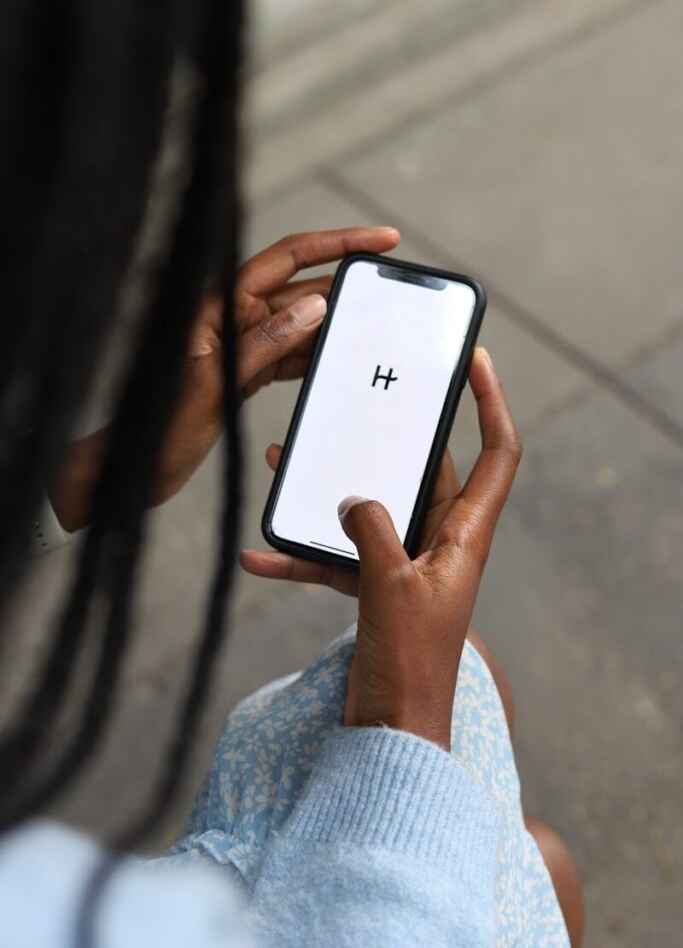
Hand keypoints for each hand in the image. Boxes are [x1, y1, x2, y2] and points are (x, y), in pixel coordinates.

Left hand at [51, 226, 399, 530]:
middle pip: (300, 288)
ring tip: (373, 327)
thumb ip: (264, 342)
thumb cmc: (161, 425)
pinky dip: (316, 355)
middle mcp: (232, 318)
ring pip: (300, 323)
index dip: (336, 243)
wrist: (138, 467)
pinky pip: (290, 354)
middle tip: (388, 292)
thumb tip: (315, 306)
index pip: (287, 258)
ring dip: (335, 324)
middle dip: (344, 286)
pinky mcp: (245, 372)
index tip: (379, 240)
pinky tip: (340, 359)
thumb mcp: (215, 383)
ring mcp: (240, 345)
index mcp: (220, 306)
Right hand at [242, 348, 520, 749]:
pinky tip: (259, 554)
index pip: (498, 454)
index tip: (474, 362)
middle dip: (383, 441)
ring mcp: (406, 564)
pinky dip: (304, 554)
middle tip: (355, 402)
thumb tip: (353, 498)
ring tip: (284, 464)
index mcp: (465, 536)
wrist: (391, 732)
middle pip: (421, 472)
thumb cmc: (409, 665)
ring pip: (370, 509)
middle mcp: (441, 543)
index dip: (492, 404)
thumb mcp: (390, 586)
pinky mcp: (375, 588)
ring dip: (329, 493)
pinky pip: (338, 556)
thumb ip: (372, 530)